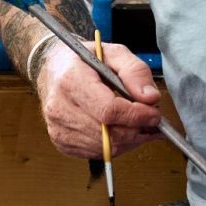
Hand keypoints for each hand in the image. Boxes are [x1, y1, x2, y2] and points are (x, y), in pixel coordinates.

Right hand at [35, 41, 162, 159]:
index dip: (136, 115)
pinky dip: (117, 145)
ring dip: (130, 139)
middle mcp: (61, 108)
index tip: (153, 113)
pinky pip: (98, 153)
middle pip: (109, 134)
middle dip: (138, 129)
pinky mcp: (62, 143)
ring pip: (107, 148)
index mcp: (72, 81)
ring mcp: (59, 129)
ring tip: (141, 124)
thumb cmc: (83, 60)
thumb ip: (135, 71)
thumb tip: (150, 98)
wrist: (52, 69)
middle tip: (151, 118)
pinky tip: (123, 130)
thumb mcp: (112, 52)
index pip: (108, 110)